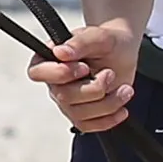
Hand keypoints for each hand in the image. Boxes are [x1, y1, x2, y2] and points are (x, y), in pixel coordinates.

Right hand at [33, 16, 137, 133]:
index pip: (37, 73)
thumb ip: (79, 42)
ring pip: (79, 114)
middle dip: (94, 88)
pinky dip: (109, 119)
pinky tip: (122, 109)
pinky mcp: (82, 115)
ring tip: (125, 89)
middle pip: (64, 97)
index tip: (84, 67)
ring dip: (108, 103)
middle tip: (110, 74)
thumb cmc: (107, 42)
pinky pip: (89, 126)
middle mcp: (54, 82)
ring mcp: (67, 101)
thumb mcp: (98, 36)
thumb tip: (61, 52)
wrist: (123, 52)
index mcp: (49, 59)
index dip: (60, 74)